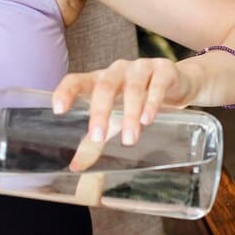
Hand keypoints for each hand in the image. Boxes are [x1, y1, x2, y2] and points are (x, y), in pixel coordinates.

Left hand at [52, 58, 198, 170]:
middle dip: (100, 112)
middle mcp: (117, 70)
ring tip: (129, 139)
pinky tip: (148, 119)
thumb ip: (94, 142)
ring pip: (133, 88)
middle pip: (105, 86)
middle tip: (98, 137)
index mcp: (99, 80)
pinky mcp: (164, 70)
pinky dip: (152, 103)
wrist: (176, 84)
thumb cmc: (137, 101)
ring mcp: (141, 67)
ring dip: (129, 114)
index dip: (66, 91)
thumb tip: (75, 166)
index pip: (77, 80)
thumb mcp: (115, 119)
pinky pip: (157, 85)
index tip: (58, 109)